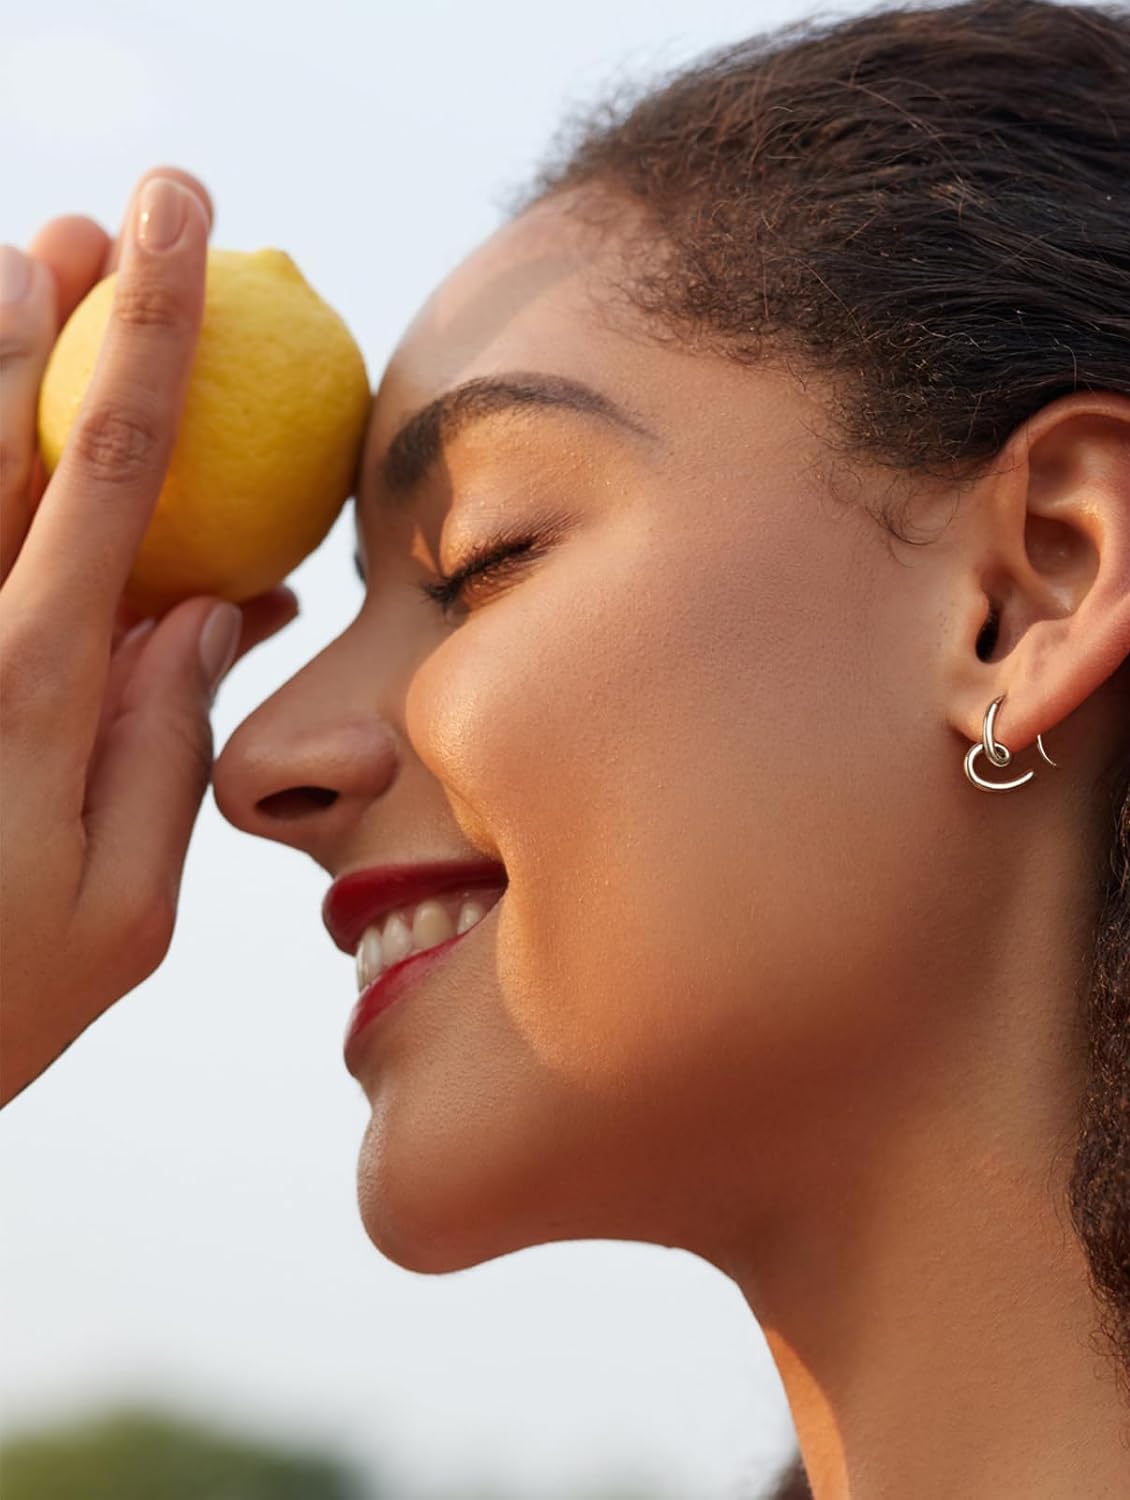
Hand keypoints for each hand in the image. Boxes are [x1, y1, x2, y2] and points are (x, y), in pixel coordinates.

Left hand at [0, 167, 300, 1107]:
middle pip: (5, 432)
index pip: (111, 475)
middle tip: (111, 217)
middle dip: (65, 309)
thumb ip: (165, 748)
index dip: (157, 343)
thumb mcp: (125, 909)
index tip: (185, 237)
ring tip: (35, 263)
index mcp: (30, 690)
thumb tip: (204, 609)